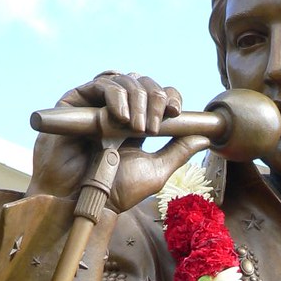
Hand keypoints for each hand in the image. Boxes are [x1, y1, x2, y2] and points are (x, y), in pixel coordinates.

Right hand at [27, 72, 209, 211]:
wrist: (83, 201)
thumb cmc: (116, 191)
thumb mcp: (156, 170)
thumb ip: (178, 151)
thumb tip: (204, 137)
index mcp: (136, 124)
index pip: (157, 95)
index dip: (169, 96)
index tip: (176, 112)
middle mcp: (116, 110)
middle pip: (143, 83)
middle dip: (155, 98)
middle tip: (154, 127)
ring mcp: (96, 104)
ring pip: (124, 80)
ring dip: (138, 99)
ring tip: (138, 128)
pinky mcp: (75, 102)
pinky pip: (100, 83)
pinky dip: (116, 95)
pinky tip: (122, 118)